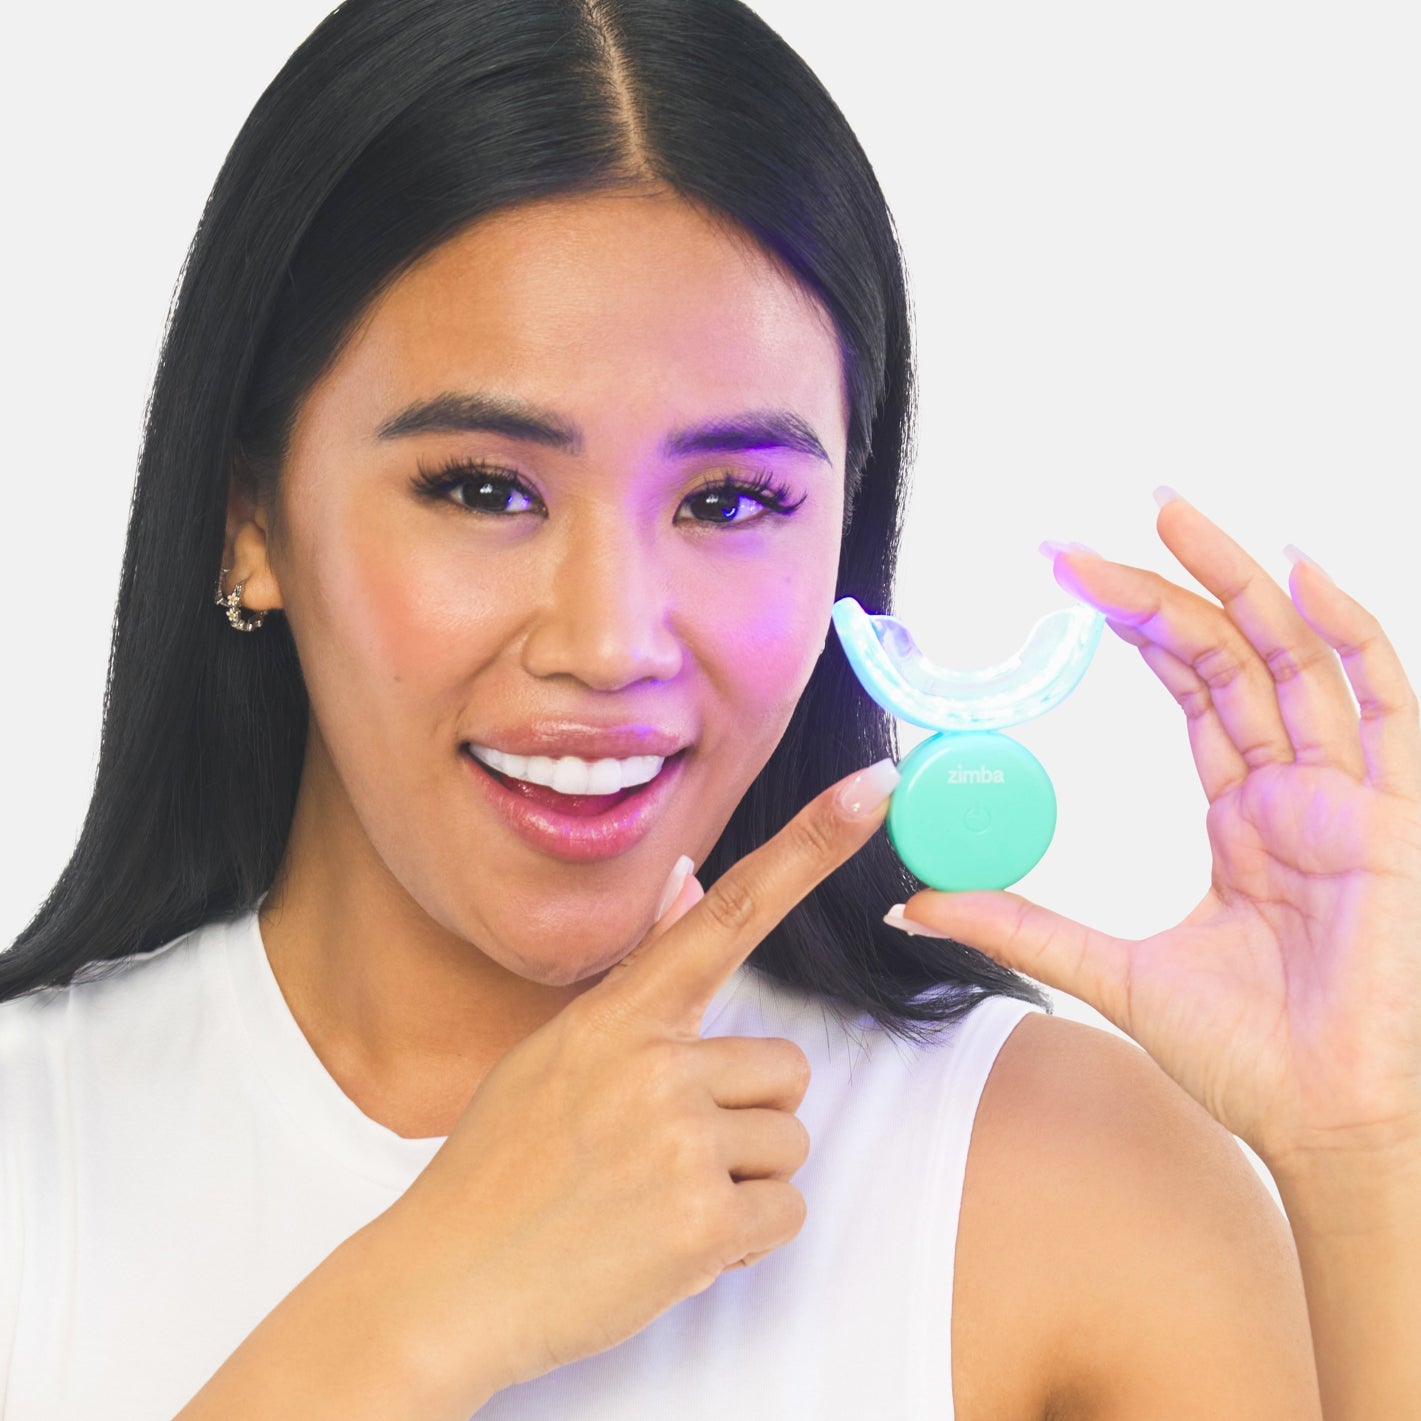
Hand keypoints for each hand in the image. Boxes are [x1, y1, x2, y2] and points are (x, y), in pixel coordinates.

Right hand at [375, 758, 896, 1403]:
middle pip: (786, 1069)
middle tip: (662, 1154)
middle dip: (744, 1117)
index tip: (874, 787)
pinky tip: (671, 1244)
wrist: (448, 1283)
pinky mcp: (701, 1222)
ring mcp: (680, 1141)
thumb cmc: (502, 1163)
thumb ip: (639, 976)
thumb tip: (689, 885)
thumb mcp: (557, 1050)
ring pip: (790, 1142)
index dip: (812, 844)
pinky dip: (743, 1240)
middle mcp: (657, 1063)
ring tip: (657, 1199)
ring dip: (742, 1179)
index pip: (732, 910)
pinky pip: (784, 1215)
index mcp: (620, 1014)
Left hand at [893, 491, 1420, 1171]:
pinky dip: (1348, 632)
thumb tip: (913, 901)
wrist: (1322, 1122)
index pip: (1189, 686)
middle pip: (1229, 652)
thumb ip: (1018, 924)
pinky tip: (1298, 569)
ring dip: (1235, 579)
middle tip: (1076, 540)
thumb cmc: (1244, 1055)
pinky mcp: (1392, 819)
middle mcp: (1293, 786)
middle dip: (1158, 585)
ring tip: (1169, 510)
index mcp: (1241, 812)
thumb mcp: (1106, 968)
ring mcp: (1345, 795)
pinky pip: (1385, 705)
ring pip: (1294, 655)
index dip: (1130, 625)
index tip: (1059, 580)